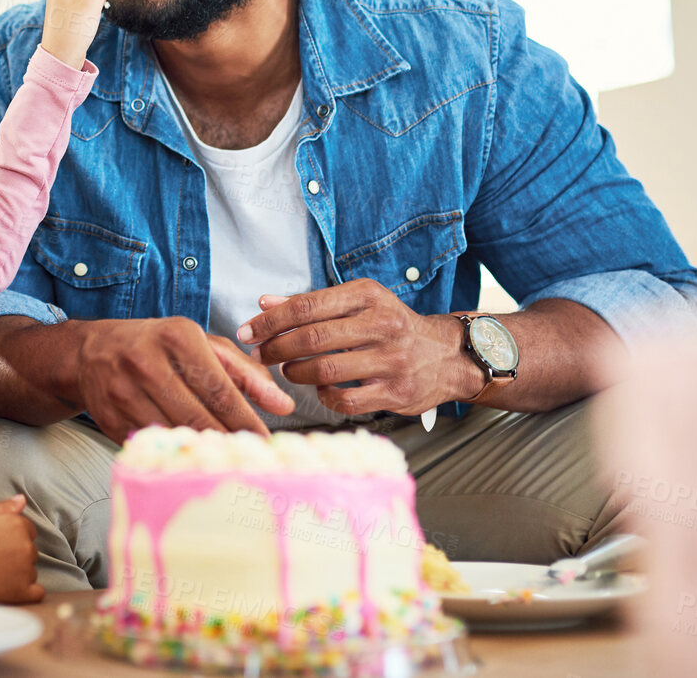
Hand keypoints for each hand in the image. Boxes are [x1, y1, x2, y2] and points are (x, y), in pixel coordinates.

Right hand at [0, 495, 44, 603]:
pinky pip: (37, 592)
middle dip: (16, 555)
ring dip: (19, 574)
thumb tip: (22, 500)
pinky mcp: (22, 592)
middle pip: (30, 551)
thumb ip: (3, 508)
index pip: (28, 530)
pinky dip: (26, 592)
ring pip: (31, 571)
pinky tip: (8, 589)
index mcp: (17, 525)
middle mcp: (25, 546)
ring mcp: (25, 570)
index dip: (11, 538)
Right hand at [68, 317, 293, 442]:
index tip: (266, 443)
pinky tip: (190, 459)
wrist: (91, 352)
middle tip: (251, 461)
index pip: (219, 389)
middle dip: (229, 442)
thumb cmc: (157, 346)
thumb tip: (283, 405)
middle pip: (199, 417)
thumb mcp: (201, 345)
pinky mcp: (108, 418)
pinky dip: (173, 455)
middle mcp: (146, 361)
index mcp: (176, 336)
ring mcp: (122, 391)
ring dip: (203, 453)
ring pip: (175, 434)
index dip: (246, 421)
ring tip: (225, 462)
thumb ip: (245, 373)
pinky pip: (151, 445)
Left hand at [241, 280, 480, 415]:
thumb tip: (264, 303)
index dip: (271, 321)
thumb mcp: (357, 304)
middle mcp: (383, 324)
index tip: (248, 332)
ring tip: (288, 371)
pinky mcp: (397, 392)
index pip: (307, 305)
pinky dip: (324, 396)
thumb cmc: (392, 326)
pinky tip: (320, 388)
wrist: (447, 355)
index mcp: (368, 296)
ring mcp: (392, 360)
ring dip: (295, 373)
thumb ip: (311, 304)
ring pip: (324, 371)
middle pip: (312, 338)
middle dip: (276, 348)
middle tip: (260, 354)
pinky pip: (345, 400)